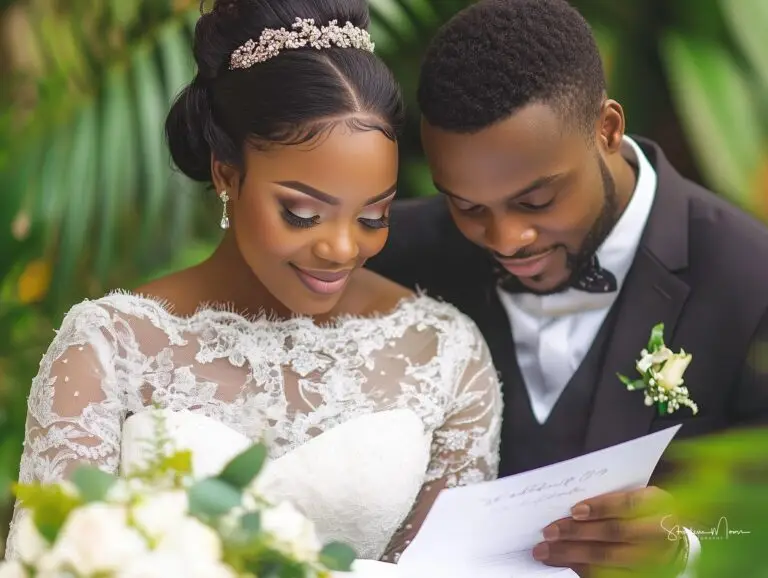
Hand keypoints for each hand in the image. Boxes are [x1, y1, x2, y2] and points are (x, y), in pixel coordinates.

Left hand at [533, 487, 684, 576]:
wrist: (670, 535)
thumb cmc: (643, 508)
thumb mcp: (636, 493)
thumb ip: (610, 495)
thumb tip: (570, 506)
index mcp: (658, 504)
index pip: (628, 504)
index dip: (600, 507)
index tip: (574, 510)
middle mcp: (658, 533)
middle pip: (613, 533)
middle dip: (576, 532)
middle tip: (548, 532)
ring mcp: (651, 559)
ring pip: (606, 558)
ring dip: (570, 554)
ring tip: (545, 551)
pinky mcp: (639, 575)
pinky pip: (605, 575)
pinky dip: (579, 568)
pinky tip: (560, 562)